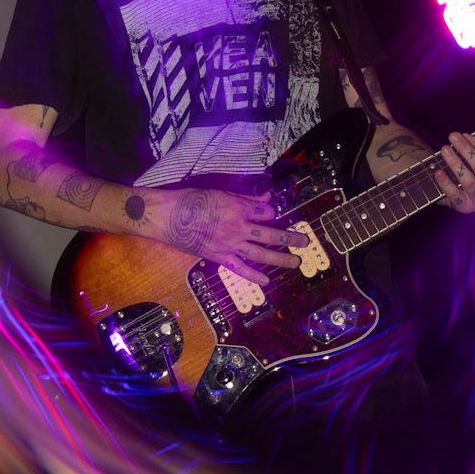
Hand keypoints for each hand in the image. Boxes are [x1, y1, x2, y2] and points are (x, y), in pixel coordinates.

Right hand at [153, 186, 304, 283]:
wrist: (170, 216)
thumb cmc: (192, 200)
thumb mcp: (220, 192)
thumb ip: (244, 198)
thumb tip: (266, 198)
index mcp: (239, 208)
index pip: (265, 212)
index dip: (271, 213)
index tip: (271, 214)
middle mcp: (239, 227)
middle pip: (271, 234)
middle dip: (290, 238)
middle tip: (304, 242)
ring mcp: (230, 244)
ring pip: (261, 253)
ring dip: (280, 259)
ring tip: (295, 262)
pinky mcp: (219, 256)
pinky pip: (239, 268)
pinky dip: (253, 276)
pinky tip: (266, 281)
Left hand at [437, 98, 474, 214]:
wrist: (463, 183)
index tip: (467, 134)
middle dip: (466, 150)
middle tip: (452, 136)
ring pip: (468, 182)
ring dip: (454, 163)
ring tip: (444, 148)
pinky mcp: (465, 208)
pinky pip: (455, 197)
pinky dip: (446, 184)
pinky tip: (437, 170)